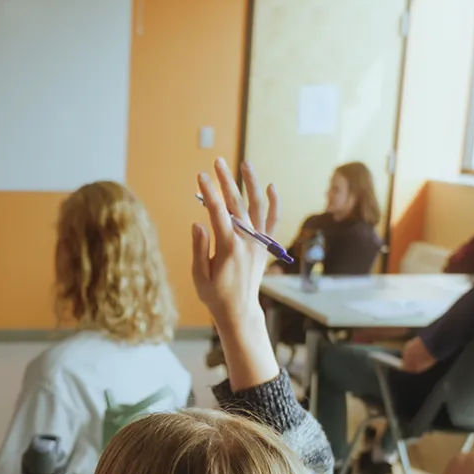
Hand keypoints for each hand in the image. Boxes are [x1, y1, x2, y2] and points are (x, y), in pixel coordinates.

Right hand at [192, 158, 278, 330]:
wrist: (239, 310)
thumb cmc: (215, 295)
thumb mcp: (199, 275)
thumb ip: (199, 248)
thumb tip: (199, 223)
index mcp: (228, 248)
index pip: (217, 212)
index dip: (208, 192)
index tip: (200, 176)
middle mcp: (246, 242)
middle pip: (236, 204)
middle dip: (226, 181)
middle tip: (217, 162)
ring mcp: (258, 243)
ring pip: (257, 207)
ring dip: (251, 184)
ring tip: (245, 165)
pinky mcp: (264, 246)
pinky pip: (272, 221)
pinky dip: (274, 203)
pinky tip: (270, 186)